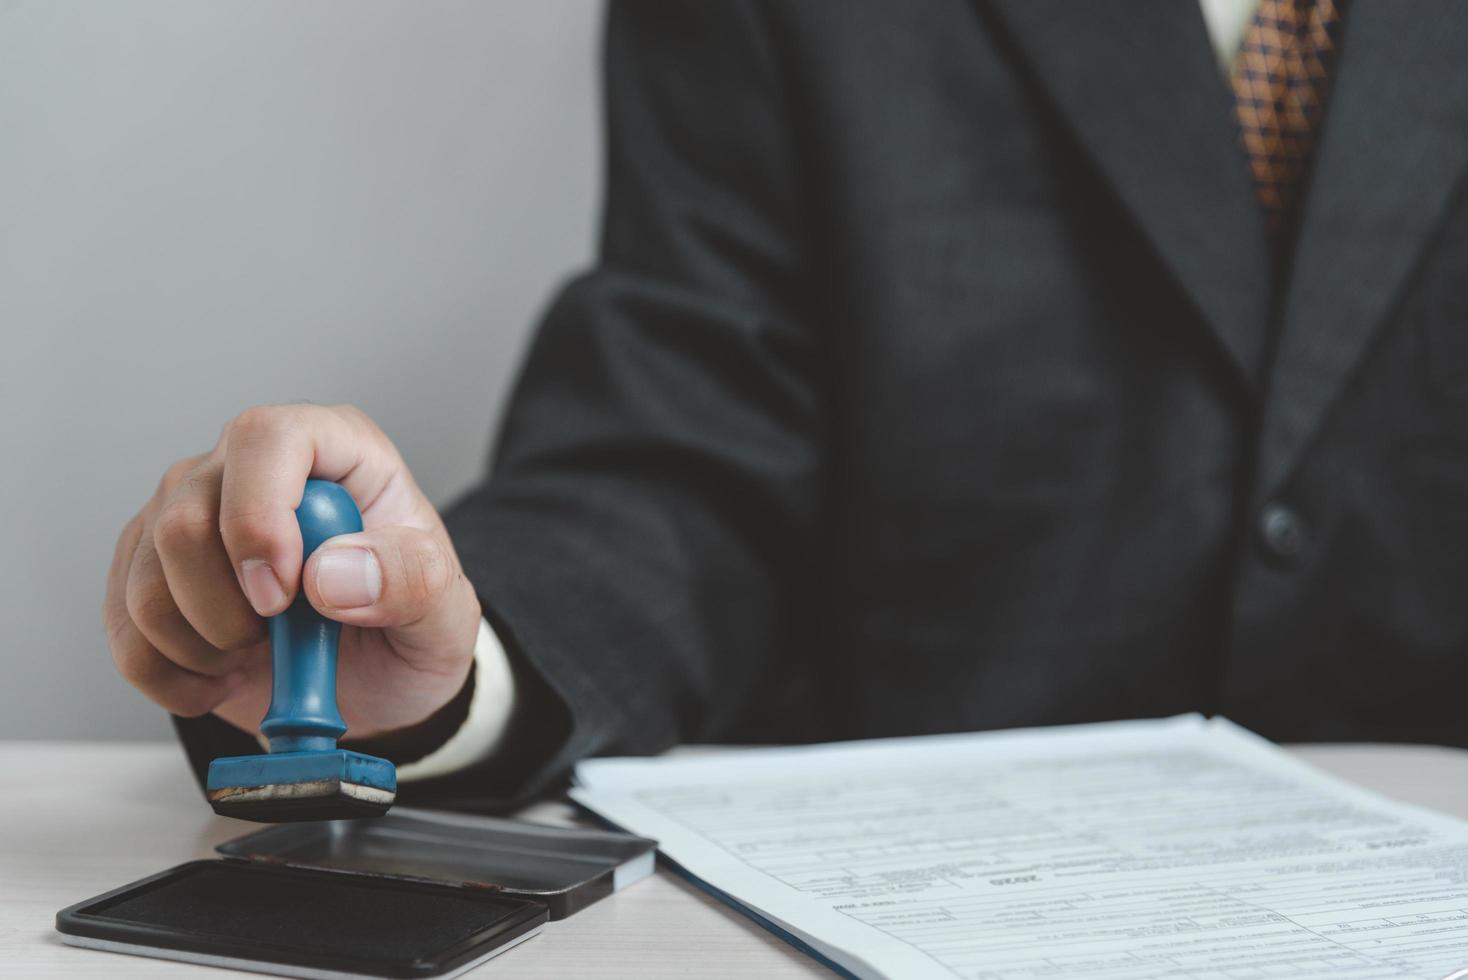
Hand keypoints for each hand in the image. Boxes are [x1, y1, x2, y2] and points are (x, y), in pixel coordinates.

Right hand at [104, 404, 480, 741]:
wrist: (381, 683)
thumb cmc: (410, 624)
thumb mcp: (445, 610)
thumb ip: (412, 581)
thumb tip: (332, 574)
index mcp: (333, 450)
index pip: (265, 439)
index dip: (260, 516)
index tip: (283, 594)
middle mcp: (249, 470)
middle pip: (185, 516)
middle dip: (228, 606)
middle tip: (281, 637)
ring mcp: (190, 515)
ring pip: (146, 579)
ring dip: (201, 645)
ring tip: (260, 655)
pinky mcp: (149, 571)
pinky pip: (124, 628)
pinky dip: (170, 673)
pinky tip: (220, 676)